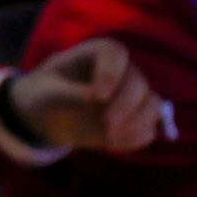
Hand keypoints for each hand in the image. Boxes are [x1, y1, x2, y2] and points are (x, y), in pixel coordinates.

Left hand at [6, 38, 160, 152]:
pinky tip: (111, 144)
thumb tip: (98, 99)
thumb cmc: (43, 94)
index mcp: (95, 54)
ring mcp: (130, 97)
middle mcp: (119, 71)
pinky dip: (135, 138)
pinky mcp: (133, 121)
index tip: (98, 96)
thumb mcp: (46, 93)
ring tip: (111, 137)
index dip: (111, 73)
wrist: (45, 117)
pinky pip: (148, 129)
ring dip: (138, 123)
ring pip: (153, 105)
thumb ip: (69, 93)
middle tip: (107, 125)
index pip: (114, 52)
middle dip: (126, 105)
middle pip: (139, 82)